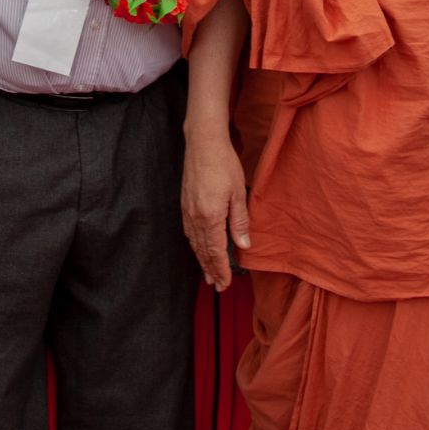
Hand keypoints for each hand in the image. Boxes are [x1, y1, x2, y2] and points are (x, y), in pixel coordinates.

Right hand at [181, 130, 250, 290]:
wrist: (203, 143)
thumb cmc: (223, 165)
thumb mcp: (238, 193)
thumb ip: (239, 221)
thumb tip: (243, 245)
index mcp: (210, 217)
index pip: (215, 252)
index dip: (220, 269)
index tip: (225, 284)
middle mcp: (195, 218)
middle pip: (202, 251)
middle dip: (210, 270)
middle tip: (217, 286)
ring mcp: (187, 211)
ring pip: (194, 243)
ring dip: (201, 260)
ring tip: (207, 274)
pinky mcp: (184, 204)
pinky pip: (188, 232)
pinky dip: (195, 245)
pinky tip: (198, 247)